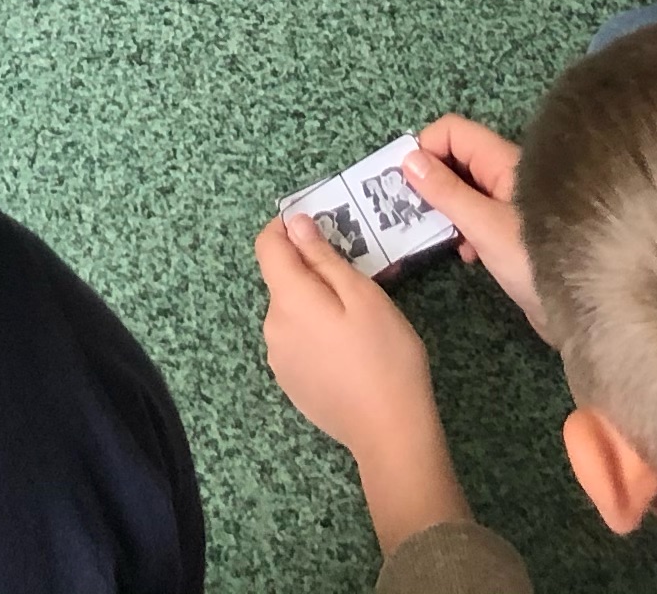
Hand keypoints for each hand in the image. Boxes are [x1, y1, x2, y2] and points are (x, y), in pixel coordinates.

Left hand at [254, 214, 465, 548]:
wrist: (390, 432)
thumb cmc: (385, 356)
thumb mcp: (363, 296)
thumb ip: (324, 258)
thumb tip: (295, 224)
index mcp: (288, 300)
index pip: (267, 245)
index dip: (287, 226)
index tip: (320, 224)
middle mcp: (272, 328)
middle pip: (282, 280)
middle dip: (311, 269)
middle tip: (357, 277)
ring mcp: (279, 359)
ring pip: (291, 311)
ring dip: (315, 302)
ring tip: (358, 318)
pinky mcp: (291, 383)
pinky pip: (296, 340)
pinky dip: (315, 332)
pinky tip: (348, 350)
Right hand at [388, 115, 544, 341]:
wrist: (584, 308)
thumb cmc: (532, 260)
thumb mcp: (483, 225)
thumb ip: (446, 191)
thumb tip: (409, 159)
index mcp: (503, 161)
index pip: (453, 131)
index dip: (426, 149)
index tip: (405, 182)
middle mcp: (507, 174)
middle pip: (457, 157)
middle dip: (431, 180)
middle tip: (411, 210)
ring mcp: (512, 203)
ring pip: (466, 189)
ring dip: (447, 208)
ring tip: (440, 235)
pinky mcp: (514, 231)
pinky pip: (478, 215)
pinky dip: (465, 229)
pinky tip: (468, 255)